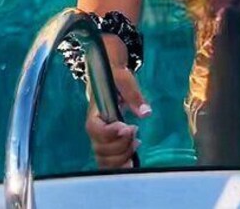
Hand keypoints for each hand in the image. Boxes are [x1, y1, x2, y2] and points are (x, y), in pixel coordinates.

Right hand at [84, 37, 151, 168]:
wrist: (112, 75)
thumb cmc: (116, 75)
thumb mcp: (125, 79)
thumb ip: (133, 95)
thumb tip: (145, 113)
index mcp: (95, 111)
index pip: (94, 129)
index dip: (109, 133)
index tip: (127, 127)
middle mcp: (96, 127)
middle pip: (99, 148)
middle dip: (120, 145)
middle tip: (136, 132)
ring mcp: (101, 137)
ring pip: (103, 158)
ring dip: (122, 156)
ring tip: (136, 142)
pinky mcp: (109, 143)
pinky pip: (109, 162)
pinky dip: (120, 165)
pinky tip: (133, 158)